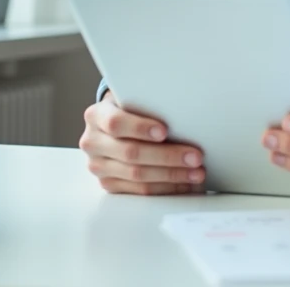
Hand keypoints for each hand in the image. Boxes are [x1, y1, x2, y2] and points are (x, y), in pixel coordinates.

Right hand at [79, 90, 206, 195]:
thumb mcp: (135, 98)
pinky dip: (166, 188)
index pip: (116, 123)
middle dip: (167, 156)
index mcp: (96, 115)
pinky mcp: (108, 184)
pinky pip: (139, 191)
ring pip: (137, 175)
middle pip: (131, 153)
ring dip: (172, 175)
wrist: (114, 124)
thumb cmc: (132, 108)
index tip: (164, 131)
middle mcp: (93, 142)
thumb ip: (150, 103)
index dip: (140, 128)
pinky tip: (184, 183)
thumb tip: (186, 111)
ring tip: (196, 172)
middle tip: (195, 157)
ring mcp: (99, 166)